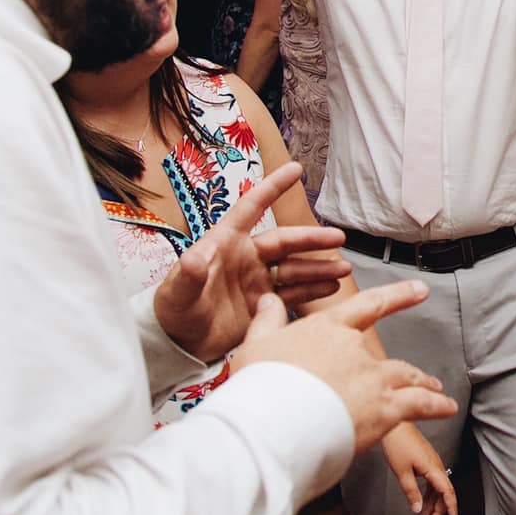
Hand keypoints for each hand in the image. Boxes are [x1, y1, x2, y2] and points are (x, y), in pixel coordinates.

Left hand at [154, 162, 350, 361]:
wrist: (177, 345)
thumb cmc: (172, 309)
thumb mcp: (177, 291)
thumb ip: (189, 274)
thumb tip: (192, 259)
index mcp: (226, 242)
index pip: (252, 207)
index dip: (273, 187)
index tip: (295, 169)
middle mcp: (246, 258)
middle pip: (284, 242)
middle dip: (311, 239)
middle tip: (337, 238)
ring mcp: (257, 282)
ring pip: (294, 269)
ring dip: (318, 268)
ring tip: (343, 269)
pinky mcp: (263, 306)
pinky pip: (293, 295)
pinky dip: (313, 291)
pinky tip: (331, 288)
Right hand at [232, 284, 458, 455]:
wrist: (272, 423)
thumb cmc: (259, 387)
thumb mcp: (255, 345)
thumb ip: (267, 321)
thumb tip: (267, 299)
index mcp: (328, 329)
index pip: (370, 305)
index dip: (398, 296)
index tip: (419, 290)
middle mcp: (355, 349)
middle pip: (388, 356)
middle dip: (407, 369)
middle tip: (421, 376)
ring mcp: (373, 378)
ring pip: (408, 377)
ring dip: (424, 384)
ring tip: (435, 391)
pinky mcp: (384, 409)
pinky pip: (419, 405)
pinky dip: (436, 406)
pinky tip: (444, 408)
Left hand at [382, 423, 458, 514]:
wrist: (395, 425)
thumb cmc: (398, 444)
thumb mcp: (402, 472)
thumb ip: (411, 492)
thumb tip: (418, 508)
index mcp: (433, 468)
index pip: (447, 491)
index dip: (451, 507)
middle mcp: (436, 464)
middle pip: (444, 491)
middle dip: (440, 509)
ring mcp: (432, 461)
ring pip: (438, 486)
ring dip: (434, 502)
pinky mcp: (427, 459)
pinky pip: (433, 480)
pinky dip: (430, 492)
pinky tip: (423, 499)